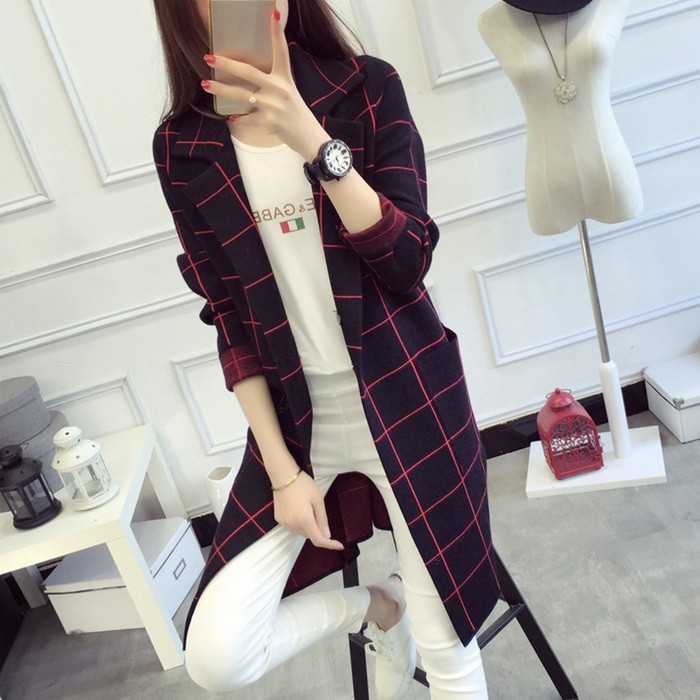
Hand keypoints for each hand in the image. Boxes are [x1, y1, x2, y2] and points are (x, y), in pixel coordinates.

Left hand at [202, 11, 327, 159]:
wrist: (309, 137)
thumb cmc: (296, 113)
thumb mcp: (288, 92)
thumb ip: (272, 83)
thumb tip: (250, 77)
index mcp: (285, 78)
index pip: (281, 51)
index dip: (277, 32)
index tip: (273, 13)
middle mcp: (279, 89)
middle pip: (248, 72)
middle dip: (227, 65)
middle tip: (209, 58)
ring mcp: (274, 105)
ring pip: (242, 95)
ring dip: (221, 90)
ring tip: (205, 85)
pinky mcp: (270, 121)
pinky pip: (248, 118)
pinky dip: (238, 119)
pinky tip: (230, 118)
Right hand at [272, 470, 343, 550]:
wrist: (283, 476)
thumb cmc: (303, 484)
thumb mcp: (318, 499)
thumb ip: (322, 519)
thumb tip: (327, 535)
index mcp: (305, 520)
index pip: (319, 540)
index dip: (330, 544)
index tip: (340, 545)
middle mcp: (293, 525)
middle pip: (310, 535)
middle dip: (317, 529)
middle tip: (317, 511)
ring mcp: (284, 523)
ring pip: (301, 532)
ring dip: (307, 527)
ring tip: (306, 508)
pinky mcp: (279, 519)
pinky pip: (292, 526)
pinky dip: (298, 523)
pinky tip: (298, 509)